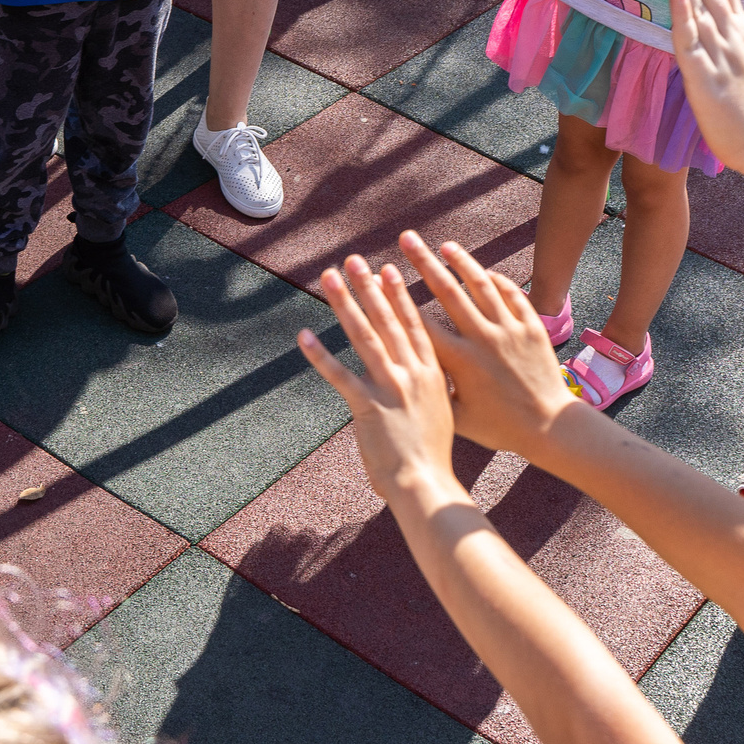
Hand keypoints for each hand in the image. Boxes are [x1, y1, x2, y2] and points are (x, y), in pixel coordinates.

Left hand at [297, 254, 462, 508]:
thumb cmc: (432, 456)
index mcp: (431, 374)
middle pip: (387, 320)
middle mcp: (412, 373)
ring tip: (330, 278)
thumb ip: (427, 391)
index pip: (414, 325)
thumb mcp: (440, 413)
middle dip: (369, 287)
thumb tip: (416, 381)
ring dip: (345, 304)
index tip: (389, 270)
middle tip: (355, 260)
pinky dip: (319, 354)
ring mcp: (390, 387)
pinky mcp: (367, 406)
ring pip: (364, 336)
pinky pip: (339, 374)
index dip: (399, 296)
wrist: (427, 484)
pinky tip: (303, 335)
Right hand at [393, 232, 577, 459]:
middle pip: (447, 291)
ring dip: (461, 262)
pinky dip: (496, 280)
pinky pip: (512, 295)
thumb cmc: (500, 428)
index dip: (397, 297)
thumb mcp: (459, 417)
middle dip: (423, 261)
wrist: (550, 427)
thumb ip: (433, 392)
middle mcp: (483, 339)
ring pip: (481, 285)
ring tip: (444, 246)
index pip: (421, 321)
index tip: (380, 276)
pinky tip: (484, 271)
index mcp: (460, 361)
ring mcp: (509, 330)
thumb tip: (403, 374)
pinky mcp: (532, 327)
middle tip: (406, 238)